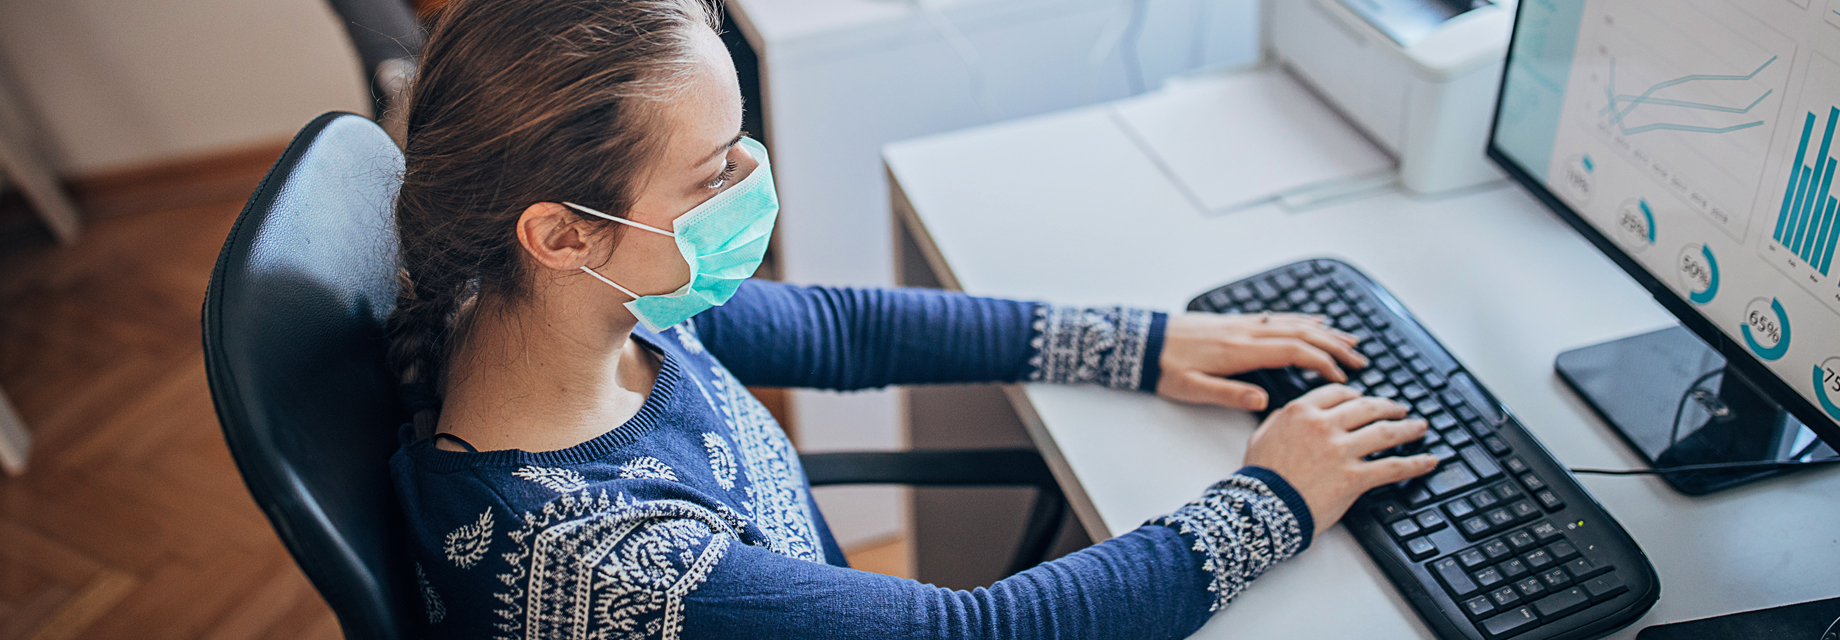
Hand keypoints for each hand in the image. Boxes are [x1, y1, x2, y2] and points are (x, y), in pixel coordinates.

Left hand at [1156, 312, 1367, 410]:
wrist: (1143, 341)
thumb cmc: (1164, 368)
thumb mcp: (1191, 389)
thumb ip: (1228, 394)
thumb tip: (1262, 401)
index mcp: (1240, 351)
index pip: (1293, 351)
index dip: (1323, 363)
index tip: (1343, 379)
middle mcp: (1246, 332)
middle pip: (1302, 333)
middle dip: (1335, 345)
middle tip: (1361, 359)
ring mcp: (1243, 324)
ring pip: (1293, 322)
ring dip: (1325, 330)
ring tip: (1350, 340)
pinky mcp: (1236, 322)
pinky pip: (1278, 318)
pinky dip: (1302, 319)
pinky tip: (1314, 320)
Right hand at [1242, 385, 1437, 536]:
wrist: (1262, 509)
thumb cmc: (1259, 477)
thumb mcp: (1261, 436)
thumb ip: (1279, 420)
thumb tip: (1290, 414)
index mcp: (1301, 412)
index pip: (1338, 394)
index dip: (1356, 396)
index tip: (1365, 400)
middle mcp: (1324, 425)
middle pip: (1367, 408)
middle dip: (1388, 407)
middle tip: (1401, 410)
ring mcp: (1341, 450)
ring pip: (1384, 432)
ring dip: (1408, 429)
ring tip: (1420, 428)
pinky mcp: (1355, 477)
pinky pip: (1393, 466)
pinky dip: (1416, 463)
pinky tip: (1429, 460)